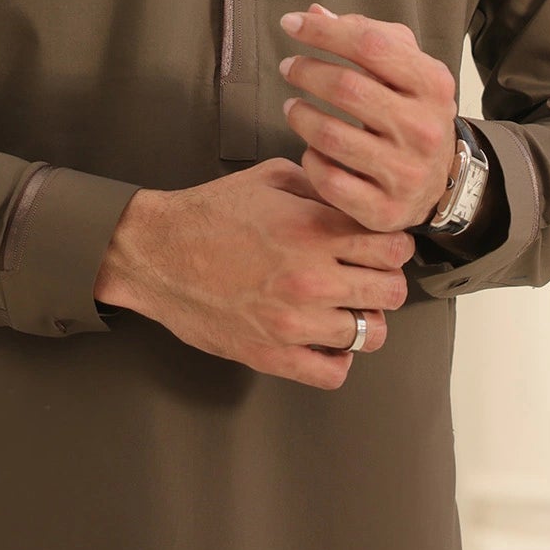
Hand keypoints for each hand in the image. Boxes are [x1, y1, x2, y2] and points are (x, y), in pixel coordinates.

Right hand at [93, 159, 417, 389]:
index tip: (381, 246)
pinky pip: (334, 372)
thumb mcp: (268, 178)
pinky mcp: (273, 355)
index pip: (394, 247)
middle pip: (391, 291)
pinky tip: (324, 339)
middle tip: (365, 276)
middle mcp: (312, 278)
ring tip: (345, 308)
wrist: (156, 253)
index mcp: (314, 230)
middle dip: (384, 280)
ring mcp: (293, 321)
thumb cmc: (210, 213)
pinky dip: (337, 358)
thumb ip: (318, 185)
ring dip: (364, 319)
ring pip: (371, 333)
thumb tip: (353, 195)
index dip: (393, 245)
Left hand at [278, 4, 456, 233]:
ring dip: (300, 115)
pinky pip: (329, 182)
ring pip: (331, 136)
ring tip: (291, 106)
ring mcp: (406, 172)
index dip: (323, 32)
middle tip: (289, 67)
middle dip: (306, 71)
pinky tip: (310, 149)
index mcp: (432, 85)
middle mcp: (424, 129)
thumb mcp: (405, 68)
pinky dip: (310, 161)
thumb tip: (315, 14)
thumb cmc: (411, 112)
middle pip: (347, 88)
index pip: (370, 45)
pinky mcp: (384, 210)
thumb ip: (366, 35)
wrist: (440, 181)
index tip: (290, 23)